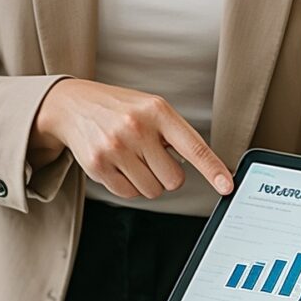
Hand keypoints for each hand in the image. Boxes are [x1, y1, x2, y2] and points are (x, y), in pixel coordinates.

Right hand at [32, 79, 234, 201]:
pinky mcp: (98, 166)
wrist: (72, 105)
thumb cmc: (119, 109)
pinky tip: (118, 165)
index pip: (194, 147)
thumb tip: (200, 166)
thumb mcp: (150, 108)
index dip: (213, 170)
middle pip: (174, 180)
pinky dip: (127, 186)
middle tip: (151, 158)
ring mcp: (116, 148)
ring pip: (152, 191)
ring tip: (132, 159)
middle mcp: (137, 128)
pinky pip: (128, 194)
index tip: (227, 186)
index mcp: (158, 110)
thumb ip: (173, 133)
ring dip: (147, 182)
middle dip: (167, 175)